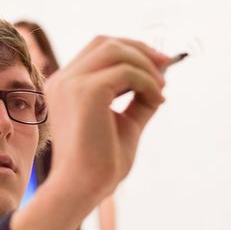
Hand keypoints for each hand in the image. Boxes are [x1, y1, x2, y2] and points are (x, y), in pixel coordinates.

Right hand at [41, 36, 170, 203]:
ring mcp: (71, 82)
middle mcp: (63, 79)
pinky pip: (126, 71)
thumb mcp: (124, 124)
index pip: (97, 50)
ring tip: (160, 89)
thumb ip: (137, 101)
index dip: (130, 50)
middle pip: (105, 41)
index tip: (158, 66)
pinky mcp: (86, 92)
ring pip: (116, 50)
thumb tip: (160, 81)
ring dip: (146, 65)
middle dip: (140, 49)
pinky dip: (148, 82)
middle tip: (167, 67)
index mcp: (66, 85)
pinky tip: (156, 101)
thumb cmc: (100, 163)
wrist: (82, 188)